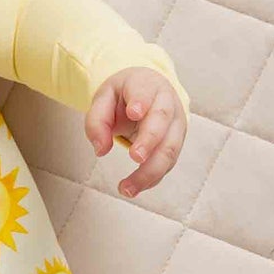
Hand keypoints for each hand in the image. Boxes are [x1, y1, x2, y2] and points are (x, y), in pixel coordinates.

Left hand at [84, 67, 185, 198]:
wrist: (149, 93)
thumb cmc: (126, 96)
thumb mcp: (104, 99)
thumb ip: (97, 120)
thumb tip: (101, 150)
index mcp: (147, 85)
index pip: (146, 91)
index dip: (142, 101)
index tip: (134, 112)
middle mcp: (167, 103)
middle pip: (162, 121)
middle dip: (149, 140)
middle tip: (135, 157)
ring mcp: (176, 124)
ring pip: (169, 148)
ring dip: (150, 170)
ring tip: (127, 188)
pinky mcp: (176, 143)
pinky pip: (167, 163)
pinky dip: (151, 178)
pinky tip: (134, 188)